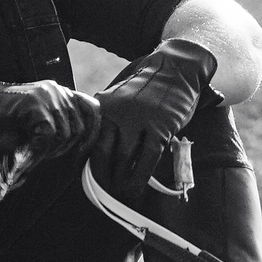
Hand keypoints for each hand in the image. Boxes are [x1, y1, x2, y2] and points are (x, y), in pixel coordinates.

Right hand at [0, 75, 89, 161]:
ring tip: (29, 153)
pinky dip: (37, 153)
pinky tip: (24, 156)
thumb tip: (87, 145)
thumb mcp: (32, 125)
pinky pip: (48, 138)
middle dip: (64, 148)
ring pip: (66, 135)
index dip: (90, 134)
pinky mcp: (34, 105)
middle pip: (81, 128)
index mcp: (58, 92)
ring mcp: (45, 95)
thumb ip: (57, 128)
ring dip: (49, 152)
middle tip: (39, 154)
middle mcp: (55, 90)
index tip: (79, 151)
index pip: (93, 111)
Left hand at [89, 39, 216, 190]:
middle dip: (101, 177)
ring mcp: (140, 120)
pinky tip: (136, 189)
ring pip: (124, 158)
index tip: (85, 179)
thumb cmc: (148, 87)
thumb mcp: (120, 96)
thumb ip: (107, 117)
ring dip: (120, 181)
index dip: (85, 164)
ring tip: (120, 193)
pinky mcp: (161, 127)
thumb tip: (95, 148)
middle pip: (103, 153)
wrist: (175, 68)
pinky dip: (140, 177)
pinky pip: (148, 158)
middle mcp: (117, 113)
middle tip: (102, 191)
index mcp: (103, 106)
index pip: (88, 141)